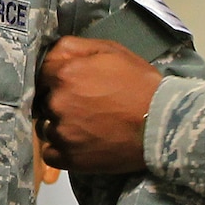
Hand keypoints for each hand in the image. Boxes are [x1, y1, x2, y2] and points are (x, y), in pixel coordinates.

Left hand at [36, 36, 158, 172]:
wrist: (162, 124)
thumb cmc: (141, 84)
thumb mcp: (112, 51)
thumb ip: (75, 46)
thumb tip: (52, 51)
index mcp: (65, 73)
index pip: (42, 72)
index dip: (56, 77)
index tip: (70, 84)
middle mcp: (57, 102)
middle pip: (43, 100)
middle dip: (58, 100)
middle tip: (84, 105)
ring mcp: (61, 132)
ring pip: (46, 126)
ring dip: (59, 125)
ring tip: (86, 125)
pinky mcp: (68, 157)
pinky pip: (50, 152)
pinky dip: (61, 149)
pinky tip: (81, 143)